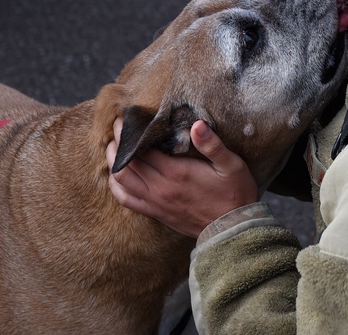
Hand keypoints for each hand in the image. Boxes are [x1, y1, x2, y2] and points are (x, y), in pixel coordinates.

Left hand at [106, 118, 258, 237]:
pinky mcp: (156, 213)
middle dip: (117, 143)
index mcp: (175, 173)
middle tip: (117, 128)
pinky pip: (126, 200)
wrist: (233, 229)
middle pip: (126, 163)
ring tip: (113, 147)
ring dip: (113, 163)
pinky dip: (116, 186)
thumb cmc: (234, 193)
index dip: (128, 133)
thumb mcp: (231, 165)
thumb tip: (197, 125)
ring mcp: (155, 203)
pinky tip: (116, 176)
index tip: (124, 119)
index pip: (141, 149)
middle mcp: (160, 188)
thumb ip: (212, 145)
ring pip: (121, 181)